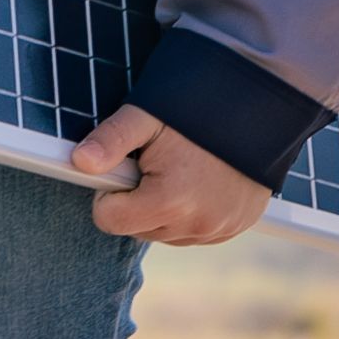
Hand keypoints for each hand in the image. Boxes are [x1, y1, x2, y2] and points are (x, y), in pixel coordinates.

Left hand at [69, 105, 267, 245]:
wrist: (259, 106)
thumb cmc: (197, 108)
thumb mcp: (146, 116)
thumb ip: (110, 140)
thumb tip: (79, 162)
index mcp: (169, 201)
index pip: (109, 220)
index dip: (107, 191)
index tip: (124, 166)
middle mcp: (197, 224)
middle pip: (137, 228)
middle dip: (135, 200)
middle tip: (153, 163)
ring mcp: (220, 229)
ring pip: (165, 232)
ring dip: (162, 209)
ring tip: (178, 169)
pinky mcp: (236, 227)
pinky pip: (194, 232)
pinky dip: (189, 213)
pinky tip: (197, 182)